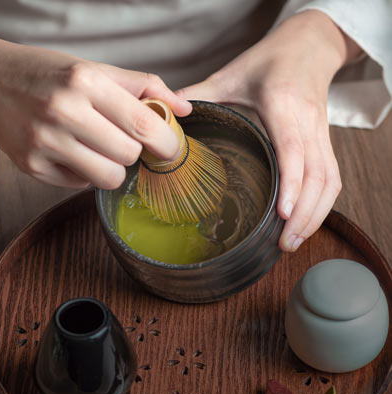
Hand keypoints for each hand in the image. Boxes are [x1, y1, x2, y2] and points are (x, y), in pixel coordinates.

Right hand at [0, 36, 191, 188]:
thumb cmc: (44, 73)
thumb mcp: (93, 68)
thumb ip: (142, 86)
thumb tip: (183, 109)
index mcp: (84, 82)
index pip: (141, 123)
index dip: (165, 143)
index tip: (171, 149)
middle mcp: (63, 113)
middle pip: (128, 155)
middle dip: (133, 151)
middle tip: (122, 139)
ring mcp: (44, 143)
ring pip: (108, 178)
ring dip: (113, 168)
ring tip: (100, 149)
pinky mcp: (31, 167)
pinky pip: (81, 184)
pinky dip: (85, 172)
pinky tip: (71, 152)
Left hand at [177, 10, 360, 251]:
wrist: (310, 45)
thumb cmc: (269, 59)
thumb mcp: (230, 74)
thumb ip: (198, 94)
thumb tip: (166, 118)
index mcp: (281, 103)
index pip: (292, 148)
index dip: (291, 183)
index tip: (282, 213)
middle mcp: (307, 121)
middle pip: (318, 175)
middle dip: (305, 215)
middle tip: (283, 244)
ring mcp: (321, 132)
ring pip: (331, 181)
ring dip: (317, 215)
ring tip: (293, 241)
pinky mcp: (326, 140)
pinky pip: (333, 177)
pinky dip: (322, 204)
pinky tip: (306, 221)